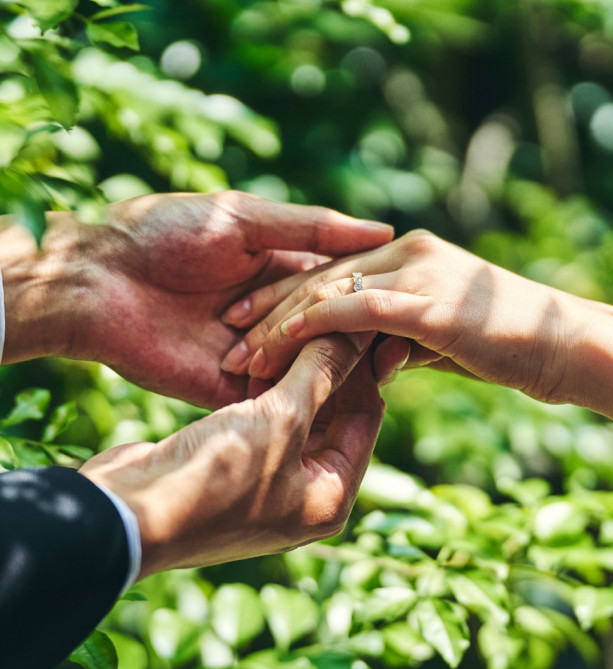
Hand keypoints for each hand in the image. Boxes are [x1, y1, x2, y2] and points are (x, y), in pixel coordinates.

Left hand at [0, 191, 392, 407]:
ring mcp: (250, 352)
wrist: (97, 278)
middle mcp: (269, 314)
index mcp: (276, 270)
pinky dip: (300, 397)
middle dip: (359, 342)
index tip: (408, 308)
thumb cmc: (166, 234)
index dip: (369, 299)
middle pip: (326, 332)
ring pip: (304, 367)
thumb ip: (311, 229)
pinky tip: (338, 401)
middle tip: (403, 353)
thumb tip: (382, 231)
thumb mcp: (245, 218)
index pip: (336, 289)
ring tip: (383, 379)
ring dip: (338, 372)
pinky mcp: (226, 387)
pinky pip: (272, 396)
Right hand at [81, 332, 382, 576]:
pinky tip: (260, 356)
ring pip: (297, 415)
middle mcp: (305, 496)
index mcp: (331, 498)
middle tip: (323, 319)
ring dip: (294, 375)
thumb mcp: (281, 420)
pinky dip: (265, 390)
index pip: (367, 417)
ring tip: (293, 329)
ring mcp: (267, 484)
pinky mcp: (234, 468)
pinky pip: (264, 421)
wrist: (128, 512)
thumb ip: (321, 373)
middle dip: (327, 369)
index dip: (362, 366)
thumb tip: (358, 334)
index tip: (355, 322)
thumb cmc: (216, 475)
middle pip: (334, 416)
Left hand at [220, 230, 577, 402]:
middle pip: (318, 280)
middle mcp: (403, 254)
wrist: (565, 344)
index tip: (248, 327)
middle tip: (230, 339)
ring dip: (280, 325)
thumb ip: (401, 339)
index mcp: (405, 256)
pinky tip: (279, 349)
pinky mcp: (424, 301)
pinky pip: (352, 311)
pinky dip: (312, 328)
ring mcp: (414, 272)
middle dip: (270, 311)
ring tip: (242, 356)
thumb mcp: (443, 338)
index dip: (285, 299)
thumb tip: (371, 362)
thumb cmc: (509, 342)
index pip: (331, 276)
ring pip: (326, 293)